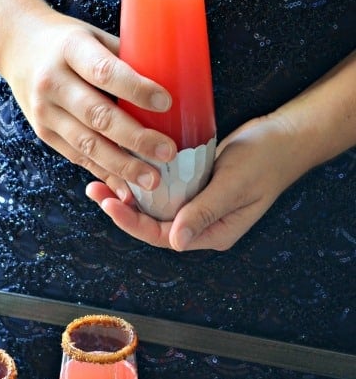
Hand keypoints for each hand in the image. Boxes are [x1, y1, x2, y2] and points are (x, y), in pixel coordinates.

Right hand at [2, 12, 177, 189]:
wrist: (16, 46)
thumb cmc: (68, 40)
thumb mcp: (94, 36)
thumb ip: (125, 59)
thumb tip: (174, 82)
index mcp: (70, 49)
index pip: (104, 71)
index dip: (135, 88)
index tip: (166, 102)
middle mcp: (52, 82)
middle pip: (97, 115)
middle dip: (135, 137)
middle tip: (168, 151)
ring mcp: (44, 111)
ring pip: (86, 144)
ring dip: (122, 165)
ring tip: (153, 179)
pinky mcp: (44, 133)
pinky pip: (78, 157)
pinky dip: (104, 173)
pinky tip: (127, 187)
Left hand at [86, 114, 302, 250]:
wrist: (284, 137)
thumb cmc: (266, 161)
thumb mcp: (234, 186)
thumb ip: (205, 212)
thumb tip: (176, 241)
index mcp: (212, 233)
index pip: (163, 237)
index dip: (133, 223)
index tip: (111, 205)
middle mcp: (200, 223)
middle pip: (152, 224)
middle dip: (121, 209)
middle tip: (94, 191)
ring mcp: (197, 204)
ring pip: (153, 206)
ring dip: (127, 194)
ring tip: (99, 181)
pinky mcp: (194, 184)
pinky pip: (162, 188)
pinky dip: (142, 180)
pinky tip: (123, 167)